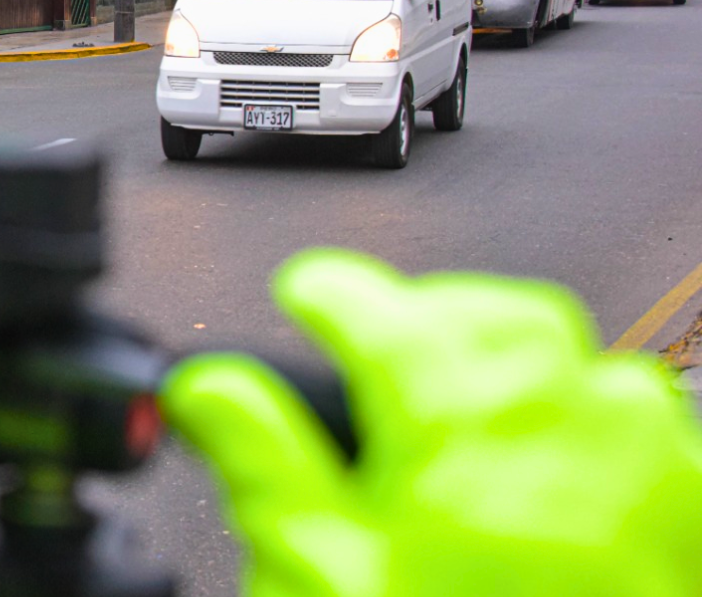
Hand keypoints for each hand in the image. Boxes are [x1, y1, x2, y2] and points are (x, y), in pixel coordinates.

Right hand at [158, 248, 701, 596]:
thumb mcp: (322, 575)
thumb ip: (261, 462)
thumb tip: (206, 387)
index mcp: (457, 431)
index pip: (376, 313)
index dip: (329, 292)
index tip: (307, 292)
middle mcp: (562, 425)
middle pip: (489, 315)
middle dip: (426, 310)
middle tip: (379, 339)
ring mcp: (642, 466)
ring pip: (579, 359)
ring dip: (513, 362)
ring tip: (462, 401)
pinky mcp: (689, 514)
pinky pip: (646, 425)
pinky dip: (590, 419)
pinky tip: (549, 460)